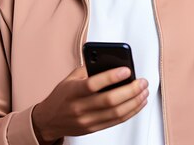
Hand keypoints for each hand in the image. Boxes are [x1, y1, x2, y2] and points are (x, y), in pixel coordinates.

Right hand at [31, 66, 148, 143]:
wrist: (49, 120)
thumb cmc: (62, 96)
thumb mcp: (70, 78)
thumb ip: (89, 70)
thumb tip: (112, 64)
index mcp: (72, 92)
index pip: (93, 85)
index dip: (111, 77)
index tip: (126, 70)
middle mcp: (80, 108)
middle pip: (110, 101)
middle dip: (131, 90)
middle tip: (142, 82)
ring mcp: (87, 120)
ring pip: (116, 113)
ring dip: (135, 102)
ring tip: (144, 91)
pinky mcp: (94, 129)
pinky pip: (116, 121)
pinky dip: (131, 112)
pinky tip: (138, 103)